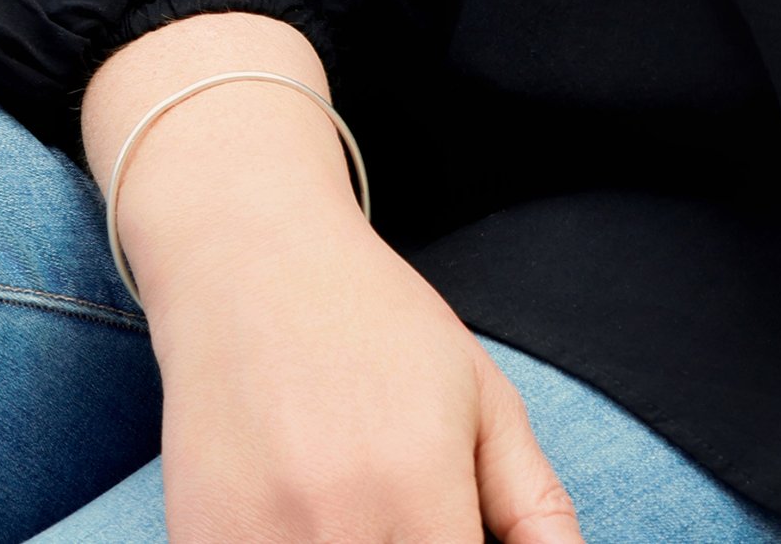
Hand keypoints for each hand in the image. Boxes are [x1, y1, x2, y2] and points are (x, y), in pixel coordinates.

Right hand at [147, 194, 578, 543]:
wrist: (249, 263)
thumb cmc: (378, 326)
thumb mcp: (480, 394)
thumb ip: (531, 503)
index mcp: (417, 489)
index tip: (457, 533)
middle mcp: (335, 527)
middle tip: (410, 512)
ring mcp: (253, 543)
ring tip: (360, 507)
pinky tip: (298, 511)